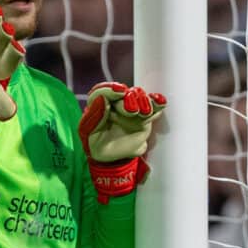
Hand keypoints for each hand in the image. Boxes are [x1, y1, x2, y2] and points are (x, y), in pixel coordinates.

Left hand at [78, 82, 165, 203]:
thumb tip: (102, 99)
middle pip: (125, 93)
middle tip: (132, 111)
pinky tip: (160, 102)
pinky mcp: (145, 116)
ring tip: (145, 113)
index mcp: (98, 104)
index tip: (120, 92)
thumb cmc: (95, 144)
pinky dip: (157, 102)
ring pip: (139, 97)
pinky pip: (153, 106)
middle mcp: (115, 102)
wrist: (112, 158)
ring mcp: (132, 108)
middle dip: (130, 99)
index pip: (103, 91)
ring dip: (144, 102)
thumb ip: (93, 117)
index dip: (111, 89)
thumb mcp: (87, 134)